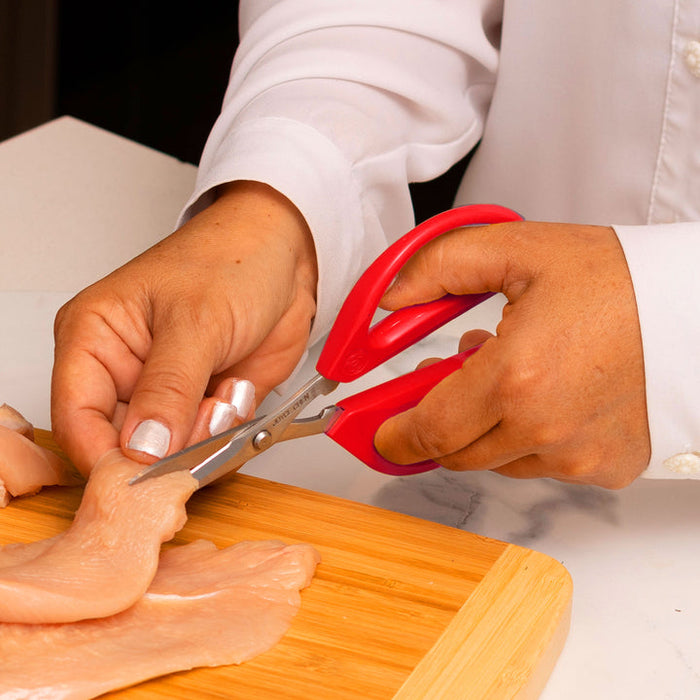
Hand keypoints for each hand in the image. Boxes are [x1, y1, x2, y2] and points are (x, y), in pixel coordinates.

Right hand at [51, 181, 317, 475]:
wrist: (287, 255)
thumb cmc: (232, 261)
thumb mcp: (196, 320)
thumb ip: (168, 388)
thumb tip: (141, 448)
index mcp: (94, 339)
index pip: (76, 419)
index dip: (106, 456)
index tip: (147, 473)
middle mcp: (124, 372)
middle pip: (124, 445)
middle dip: (170, 447)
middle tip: (208, 415)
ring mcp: (167, 392)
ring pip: (172, 453)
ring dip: (207, 435)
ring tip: (227, 390)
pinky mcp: (205, 404)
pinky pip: (211, 445)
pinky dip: (230, 430)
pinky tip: (239, 387)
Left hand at [374, 220, 650, 488]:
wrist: (696, 308)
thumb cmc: (616, 279)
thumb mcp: (517, 250)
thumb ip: (437, 269)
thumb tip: (388, 302)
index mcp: (516, 378)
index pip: (429, 430)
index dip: (394, 433)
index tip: (378, 430)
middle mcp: (546, 431)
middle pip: (455, 453)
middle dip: (437, 423)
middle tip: (443, 384)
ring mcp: (578, 457)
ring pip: (497, 461)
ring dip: (487, 426)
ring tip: (512, 373)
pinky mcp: (605, 468)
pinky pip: (542, 465)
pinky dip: (530, 437)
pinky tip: (548, 395)